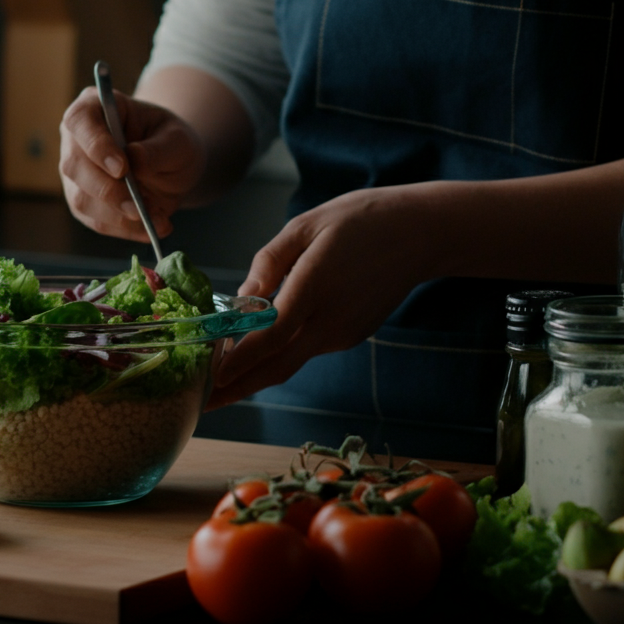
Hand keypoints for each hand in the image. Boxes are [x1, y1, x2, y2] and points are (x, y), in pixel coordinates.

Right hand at [59, 85, 205, 241]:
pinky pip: (97, 222)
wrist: (173, 166)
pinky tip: (151, 228)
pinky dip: (126, 230)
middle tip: (140, 208)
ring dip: (120, 216)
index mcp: (94, 108)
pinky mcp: (85, 202)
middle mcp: (76, 140)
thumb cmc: (172, 142)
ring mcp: (77, 174)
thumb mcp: (178, 140)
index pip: (80, 121)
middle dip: (109, 191)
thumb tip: (134, 159)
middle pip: (75, 166)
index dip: (96, 145)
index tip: (122, 168)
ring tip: (158, 219)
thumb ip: (158, 149)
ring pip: (82, 199)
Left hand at [210, 186, 434, 407]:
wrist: (421, 235)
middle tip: (203, 403)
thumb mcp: (307, 225)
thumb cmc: (361, 220)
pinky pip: (308, 347)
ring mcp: (344, 333)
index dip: (240, 360)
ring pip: (291, 360)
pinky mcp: (351, 335)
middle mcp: (331, 320)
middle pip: (277, 365)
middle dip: (238, 388)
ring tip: (218, 378)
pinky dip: (280, 354)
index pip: (271, 336)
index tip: (210, 378)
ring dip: (255, 373)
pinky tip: (258, 349)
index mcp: (316, 286)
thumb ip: (269, 262)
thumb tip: (241, 298)